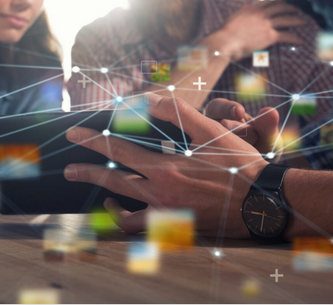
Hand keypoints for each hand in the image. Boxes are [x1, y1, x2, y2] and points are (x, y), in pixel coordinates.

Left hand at [64, 94, 268, 237]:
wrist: (264, 202)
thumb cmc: (239, 165)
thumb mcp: (210, 131)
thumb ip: (178, 113)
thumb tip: (149, 100)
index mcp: (165, 169)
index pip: (117, 151)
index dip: (93, 141)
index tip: (73, 134)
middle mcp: (161, 194)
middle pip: (113, 181)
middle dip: (86, 171)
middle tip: (68, 168)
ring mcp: (168, 216)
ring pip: (125, 213)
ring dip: (107, 202)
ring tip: (99, 195)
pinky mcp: (178, 230)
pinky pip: (144, 232)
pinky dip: (131, 222)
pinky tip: (128, 211)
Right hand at [208, 0, 304, 60]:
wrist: (226, 42)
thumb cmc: (226, 33)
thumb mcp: (234, 16)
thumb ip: (243, 10)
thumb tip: (246, 4)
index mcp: (251, 8)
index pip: (268, 2)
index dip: (277, 2)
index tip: (281, 3)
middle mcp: (261, 13)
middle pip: (280, 7)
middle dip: (290, 7)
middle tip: (297, 9)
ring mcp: (266, 23)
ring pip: (286, 19)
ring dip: (296, 20)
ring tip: (303, 21)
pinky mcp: (270, 35)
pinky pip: (286, 35)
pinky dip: (294, 38)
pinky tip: (300, 40)